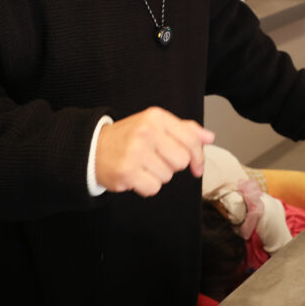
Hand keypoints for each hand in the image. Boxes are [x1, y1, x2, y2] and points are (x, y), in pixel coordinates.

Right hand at [94, 106, 214, 196]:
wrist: (94, 148)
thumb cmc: (131, 137)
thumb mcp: (156, 125)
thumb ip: (185, 130)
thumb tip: (210, 137)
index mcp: (156, 117)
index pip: (191, 139)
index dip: (198, 157)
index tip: (197, 167)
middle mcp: (146, 131)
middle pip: (181, 161)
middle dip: (172, 165)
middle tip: (156, 159)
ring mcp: (135, 152)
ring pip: (167, 176)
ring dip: (158, 176)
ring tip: (142, 165)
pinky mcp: (126, 172)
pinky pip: (153, 188)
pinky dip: (147, 187)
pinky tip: (136, 176)